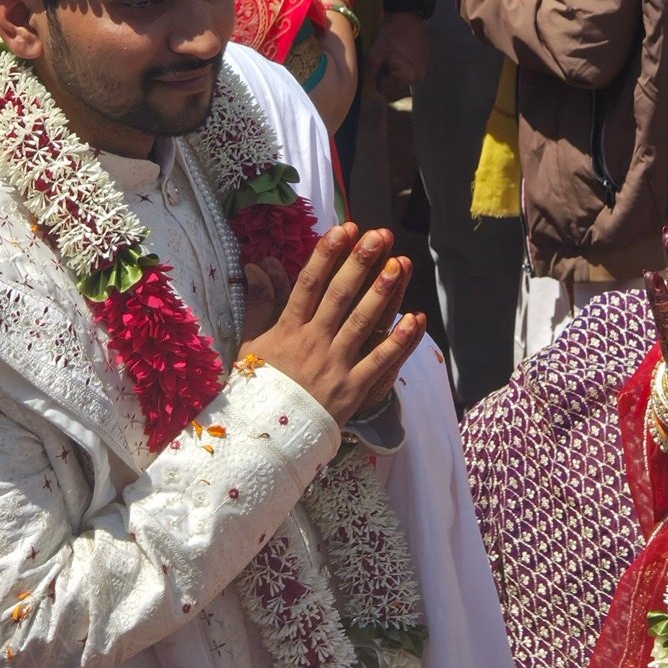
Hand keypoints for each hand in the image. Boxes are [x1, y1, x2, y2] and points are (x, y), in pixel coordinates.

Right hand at [240, 223, 424, 423]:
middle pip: (339, 296)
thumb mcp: (250, 343)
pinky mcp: (352, 389)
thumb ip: (258, 304)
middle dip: (359, 263)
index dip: (327, 255)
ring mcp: (334, 365)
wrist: (264, 438)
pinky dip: (400, 341)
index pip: (308, 284)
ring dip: (381, 293)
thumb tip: (256, 266)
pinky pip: (380, 361)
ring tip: (399, 265)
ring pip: (361, 323)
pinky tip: (416, 319)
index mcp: (287, 330)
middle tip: (377, 236)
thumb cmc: (258, 388)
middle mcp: (312, 342)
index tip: (342, 230)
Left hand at [365, 8, 428, 100]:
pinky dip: (403, 61)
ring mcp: (424, 68)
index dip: (377, 75)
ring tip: (392, 51)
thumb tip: (369, 88)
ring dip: (395, 66)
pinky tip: (400, 49)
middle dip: (387, 71)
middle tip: (384, 55)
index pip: (385, 87)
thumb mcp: (375, 55)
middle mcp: (419, 77)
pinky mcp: (426, 59)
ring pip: (402, 74)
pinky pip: (410, 67)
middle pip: (395, 82)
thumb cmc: (390, 35)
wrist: (407, 15)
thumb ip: (371, 74)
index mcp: (407, 77)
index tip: (377, 61)